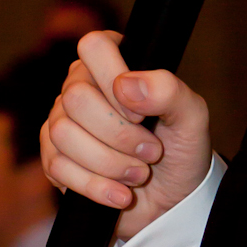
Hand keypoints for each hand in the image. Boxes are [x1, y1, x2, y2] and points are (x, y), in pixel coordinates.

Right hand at [40, 29, 211, 239]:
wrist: (172, 200)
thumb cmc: (180, 149)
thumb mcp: (191, 117)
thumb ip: (168, 91)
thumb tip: (125, 85)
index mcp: (112, 64)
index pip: (94, 46)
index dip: (115, 78)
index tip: (142, 113)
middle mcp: (80, 88)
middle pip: (76, 98)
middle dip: (120, 134)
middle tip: (151, 151)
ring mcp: (62, 123)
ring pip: (64, 134)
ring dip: (111, 163)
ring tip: (138, 174)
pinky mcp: (55, 159)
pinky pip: (58, 167)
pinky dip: (97, 186)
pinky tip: (121, 194)